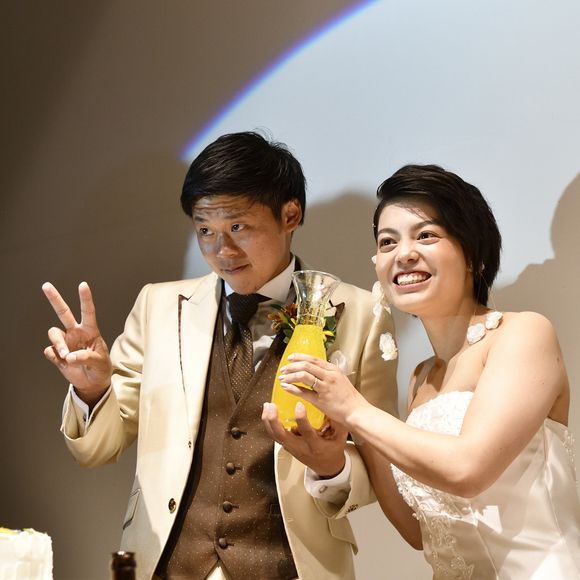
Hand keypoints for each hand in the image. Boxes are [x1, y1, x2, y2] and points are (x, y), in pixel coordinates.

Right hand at [42, 281, 112, 405]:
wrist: (92, 383)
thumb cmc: (100, 368)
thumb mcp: (99, 363)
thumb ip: (86, 357)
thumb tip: (69, 356)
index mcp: (90, 331)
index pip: (88, 312)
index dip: (85, 298)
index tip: (83, 285)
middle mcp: (75, 332)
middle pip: (63, 312)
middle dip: (55, 299)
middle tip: (46, 285)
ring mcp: (65, 342)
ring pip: (53, 333)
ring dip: (58, 343)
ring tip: (65, 355)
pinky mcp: (56, 353)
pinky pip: (49, 350)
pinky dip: (55, 357)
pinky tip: (63, 362)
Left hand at [262, 401, 347, 476]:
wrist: (326, 467)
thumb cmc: (334, 450)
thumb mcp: (340, 437)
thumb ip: (338, 423)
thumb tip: (332, 406)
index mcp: (315, 446)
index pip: (306, 432)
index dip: (302, 419)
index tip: (299, 405)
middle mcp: (301, 448)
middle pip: (282, 436)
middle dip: (274, 421)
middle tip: (272, 405)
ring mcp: (292, 448)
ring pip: (275, 436)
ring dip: (268, 421)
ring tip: (267, 406)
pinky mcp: (287, 447)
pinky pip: (274, 436)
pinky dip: (269, 424)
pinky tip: (267, 412)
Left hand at [277, 353, 368, 425]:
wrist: (357, 411)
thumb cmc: (349, 397)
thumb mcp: (340, 380)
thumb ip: (328, 374)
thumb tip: (315, 370)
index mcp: (333, 369)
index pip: (313, 359)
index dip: (299, 357)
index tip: (290, 358)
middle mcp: (329, 376)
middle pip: (306, 365)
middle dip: (292, 366)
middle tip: (283, 369)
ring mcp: (325, 387)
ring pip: (303, 376)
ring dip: (290, 376)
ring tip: (282, 378)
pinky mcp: (321, 400)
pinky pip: (303, 392)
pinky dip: (292, 388)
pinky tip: (285, 387)